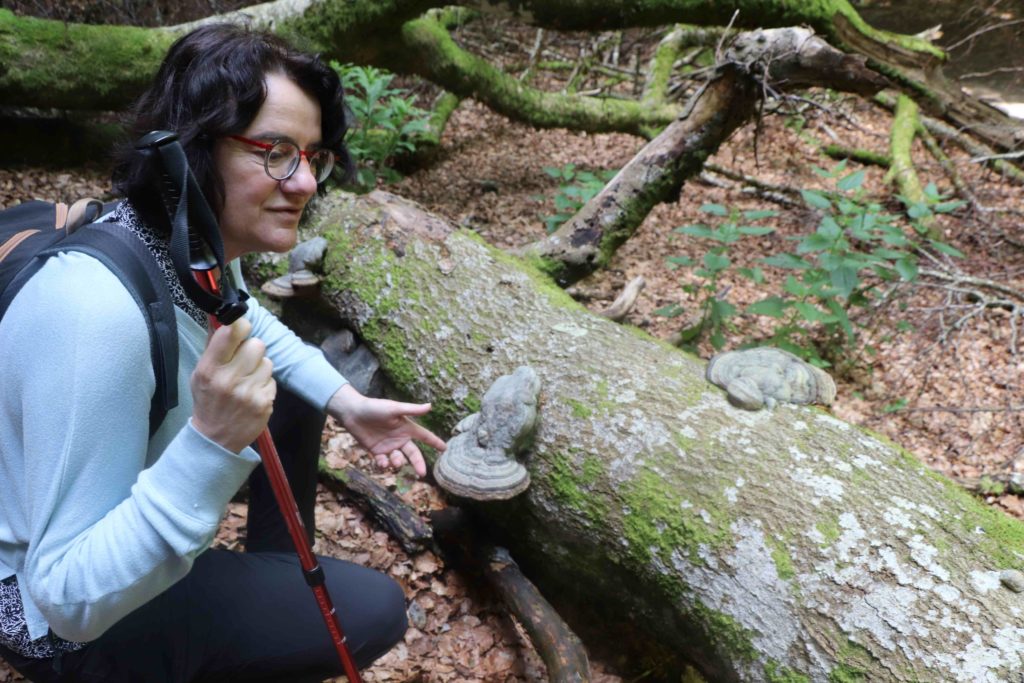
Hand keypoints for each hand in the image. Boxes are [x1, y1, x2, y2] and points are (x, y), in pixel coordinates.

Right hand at [191, 318, 275, 452]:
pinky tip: (252, 393)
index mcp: (210, 368)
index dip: (241, 326)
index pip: (232, 332)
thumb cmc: (208, 401)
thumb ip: (215, 348)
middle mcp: (229, 379)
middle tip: (243, 361)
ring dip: (259, 368)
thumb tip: (229, 320)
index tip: (241, 329)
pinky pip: (272, 380)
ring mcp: (249, 392)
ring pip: (267, 361)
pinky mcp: (265, 403)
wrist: (215, 439)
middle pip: (257, 344)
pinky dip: (264, 384)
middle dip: (252, 349)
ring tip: (246, 380)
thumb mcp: (201, 374)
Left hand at [327, 384, 445, 477]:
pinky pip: (384, 462)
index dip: (435, 442)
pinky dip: (384, 464)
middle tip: (422, 474)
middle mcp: (399, 438)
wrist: (353, 413)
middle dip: (419, 464)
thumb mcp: (394, 408)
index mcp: (406, 428)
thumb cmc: (374, 407)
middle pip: (413, 454)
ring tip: (393, 461)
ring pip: (399, 460)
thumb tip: (430, 406)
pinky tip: (381, 461)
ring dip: (397, 463)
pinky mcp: (376, 452)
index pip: (424, 436)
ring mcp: (388, 446)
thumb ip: (412, 410)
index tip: (445, 449)